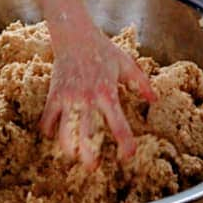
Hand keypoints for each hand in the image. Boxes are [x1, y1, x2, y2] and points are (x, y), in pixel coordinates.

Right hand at [40, 15, 155, 168]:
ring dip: (69, 149)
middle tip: (94, 167)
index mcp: (108, 93)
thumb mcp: (126, 63)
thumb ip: (141, 83)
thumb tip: (154, 100)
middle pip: (87, 136)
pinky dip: (50, 131)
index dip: (125, 145)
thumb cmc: (102, 49)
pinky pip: (47, 120)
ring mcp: (68, 99)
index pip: (118, 126)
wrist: (74, 35)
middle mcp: (87, 99)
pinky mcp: (54, 96)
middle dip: (89, 156)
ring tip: (74, 155)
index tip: (127, 156)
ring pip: (64, 133)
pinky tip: (56, 134)